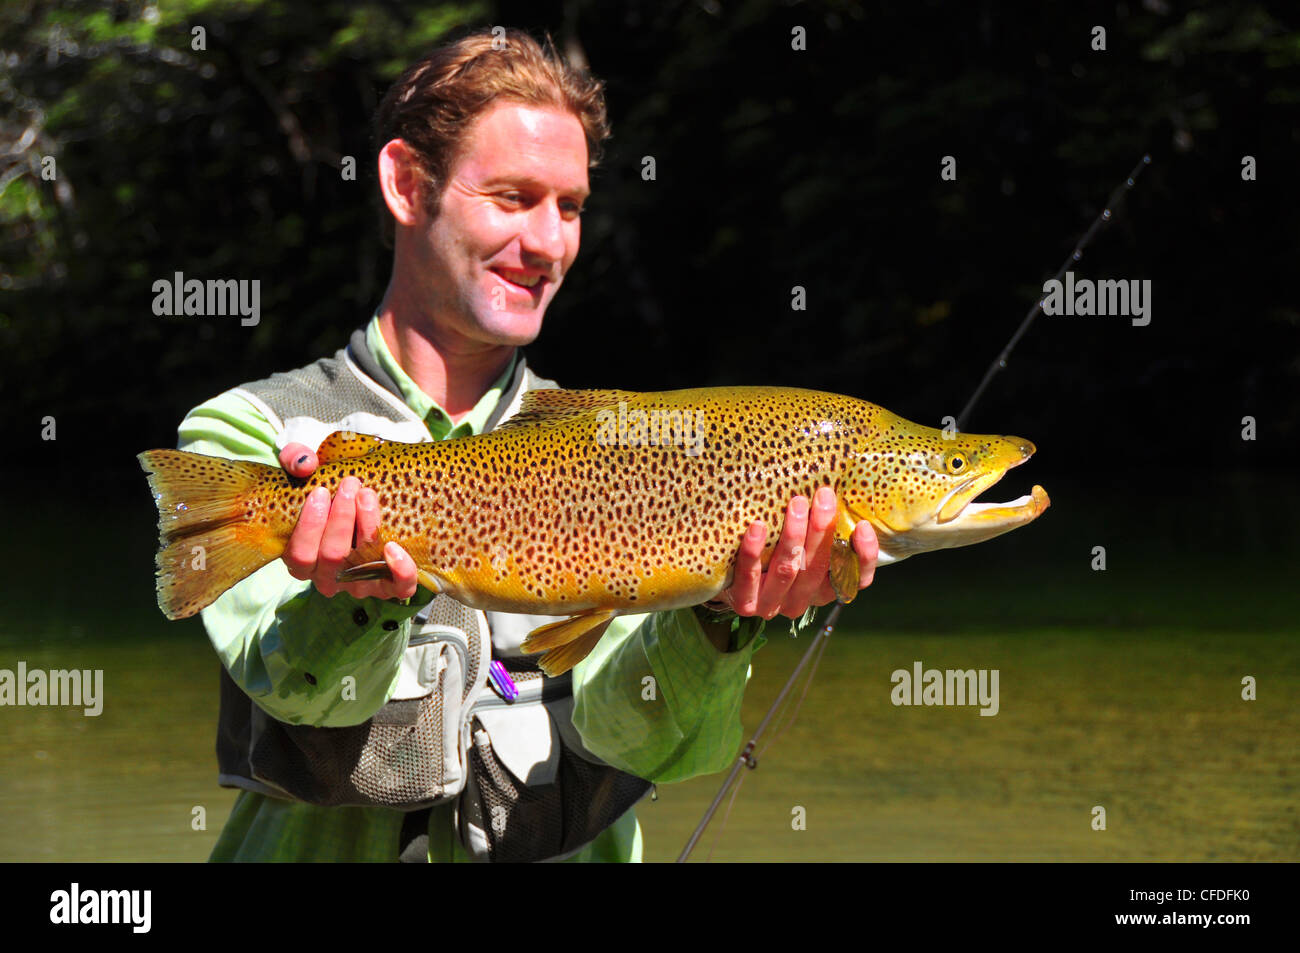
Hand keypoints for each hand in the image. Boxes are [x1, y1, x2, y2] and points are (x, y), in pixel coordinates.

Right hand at [278, 441, 418, 600]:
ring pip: (361, 566)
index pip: (300, 555)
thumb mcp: (305, 469)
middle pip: (331, 556)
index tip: (320, 491)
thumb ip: (295, 459)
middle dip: (341, 518)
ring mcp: (359, 584)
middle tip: (350, 485)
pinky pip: (398, 587)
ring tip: (368, 496)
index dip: (308, 526)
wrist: (361, 498)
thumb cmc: (329, 489)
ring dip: (366, 528)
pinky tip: (394, 546)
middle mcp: (328, 577)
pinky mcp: (389, 585)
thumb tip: (306, 464)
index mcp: (302, 559)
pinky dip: (400, 570)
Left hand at [719, 486, 877, 620]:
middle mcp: (801, 602)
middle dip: (823, 530)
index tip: (864, 526)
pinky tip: (757, 526)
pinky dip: (754, 550)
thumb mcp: (803, 546)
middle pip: (817, 568)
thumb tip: (836, 491)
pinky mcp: (744, 602)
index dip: (864, 556)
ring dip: (793, 535)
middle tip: (824, 496)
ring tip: (796, 504)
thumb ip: (820, 530)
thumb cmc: (773, 553)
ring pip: (788, 570)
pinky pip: (750, 575)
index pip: (854, 580)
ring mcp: (772, 605)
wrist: (727, 581)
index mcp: (822, 591)